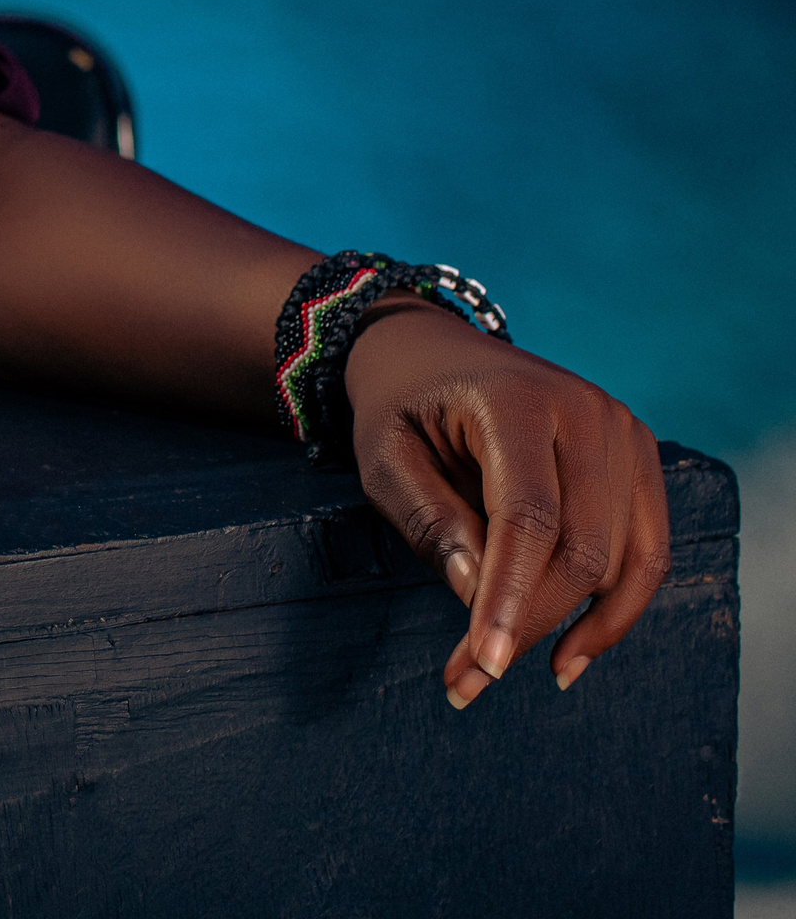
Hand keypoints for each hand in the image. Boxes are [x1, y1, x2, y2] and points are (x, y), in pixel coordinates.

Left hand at [346, 303, 670, 707]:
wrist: (430, 351)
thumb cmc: (399, 406)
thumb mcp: (383, 457)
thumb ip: (427, 518)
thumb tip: (479, 594)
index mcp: (516, 400)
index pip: (528, 517)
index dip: (511, 598)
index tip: (484, 665)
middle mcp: (587, 411)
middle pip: (580, 548)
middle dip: (527, 624)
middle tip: (466, 677)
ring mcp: (624, 432)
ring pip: (621, 562)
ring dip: (569, 629)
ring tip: (500, 670)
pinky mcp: (639, 459)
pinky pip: (646, 553)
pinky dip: (614, 610)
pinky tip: (569, 652)